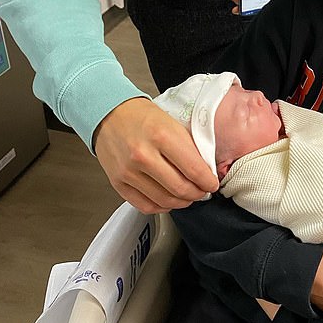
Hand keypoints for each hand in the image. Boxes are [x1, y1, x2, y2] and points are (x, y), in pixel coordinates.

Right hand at [93, 96, 218, 212]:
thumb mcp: (172, 123)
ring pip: (164, 201)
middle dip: (197, 193)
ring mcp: (129, 172)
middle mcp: (143, 155)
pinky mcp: (118, 183)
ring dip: (182, 202)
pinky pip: (145, 205)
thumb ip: (188, 147)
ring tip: (188, 196)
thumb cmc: (142, 116)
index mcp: (162, 135)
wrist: (110, 114)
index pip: (194, 169)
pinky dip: (161, 207)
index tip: (212, 183)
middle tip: (202, 191)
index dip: (208, 181)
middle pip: (180, 188)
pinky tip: (169, 200)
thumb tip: (205, 170)